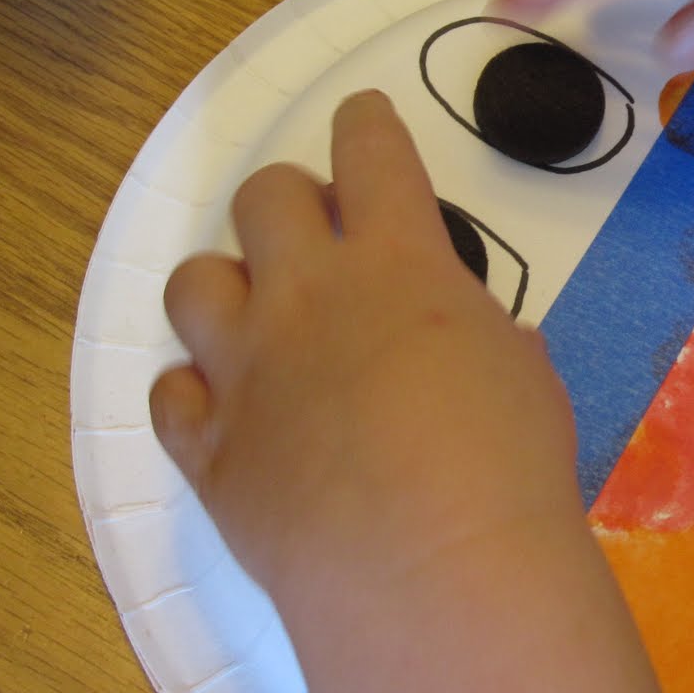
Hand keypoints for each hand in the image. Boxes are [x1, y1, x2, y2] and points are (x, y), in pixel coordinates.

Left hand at [148, 91, 693, 692]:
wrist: (434, 572)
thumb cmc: (509, 464)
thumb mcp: (522, 372)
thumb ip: (475, 333)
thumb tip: (461, 344)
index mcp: (397, 263)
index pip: (370, 151)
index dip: (365, 124)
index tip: (363, 120)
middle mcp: (306, 296)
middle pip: (263, 196)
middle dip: (290, 202)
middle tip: (320, 242)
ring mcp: (246, 370)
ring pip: (193, 282)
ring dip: (227, 290)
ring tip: (261, 324)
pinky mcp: (210, 448)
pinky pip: (171, 395)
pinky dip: (198, 394)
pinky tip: (230, 411)